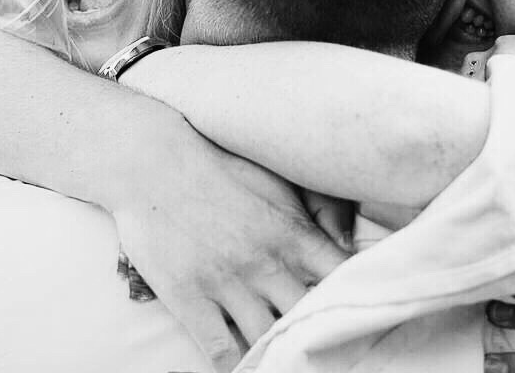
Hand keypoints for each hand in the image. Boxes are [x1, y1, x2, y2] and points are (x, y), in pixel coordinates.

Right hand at [107, 124, 350, 371]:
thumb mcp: (274, 180)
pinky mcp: (189, 298)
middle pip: (309, 318)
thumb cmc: (216, 166)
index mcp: (291, 233)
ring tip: (290, 360)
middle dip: (320, 335)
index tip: (363, 313)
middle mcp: (265, 263)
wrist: (150, 162)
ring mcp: (226, 283)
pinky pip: (221, 350)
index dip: (358, 299)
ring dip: (280, 354)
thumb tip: (347, 242)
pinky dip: (236, 367)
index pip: (343, 278)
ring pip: (268, 341)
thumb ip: (313, 213)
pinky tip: (246, 367)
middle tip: (327, 347)